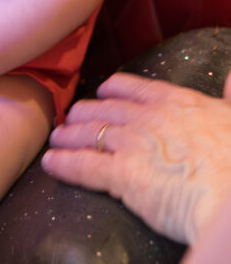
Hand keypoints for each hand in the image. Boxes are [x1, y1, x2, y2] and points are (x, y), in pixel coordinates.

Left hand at [41, 71, 230, 245]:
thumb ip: (230, 97)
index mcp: (177, 103)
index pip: (136, 88)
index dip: (115, 89)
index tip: (104, 90)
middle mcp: (149, 117)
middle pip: (106, 109)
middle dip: (86, 112)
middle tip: (73, 117)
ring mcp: (133, 144)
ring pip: (90, 133)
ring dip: (69, 135)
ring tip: (57, 138)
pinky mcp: (122, 175)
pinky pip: (85, 166)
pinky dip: (64, 164)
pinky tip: (50, 163)